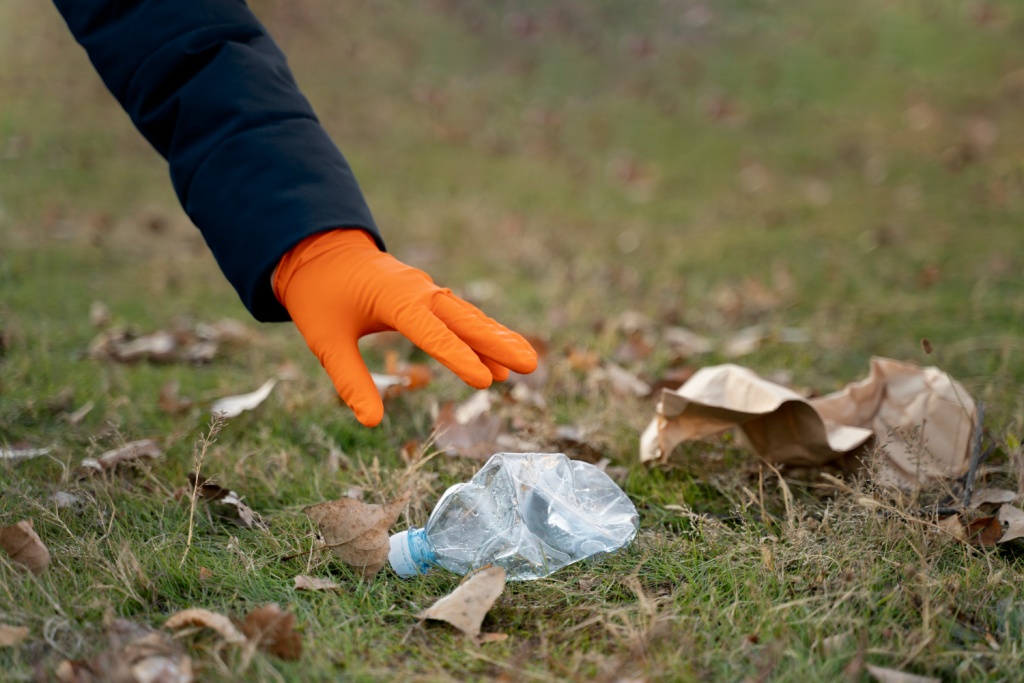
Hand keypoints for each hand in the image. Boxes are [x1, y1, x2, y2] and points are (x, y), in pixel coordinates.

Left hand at [274, 229, 537, 425]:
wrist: (319, 250)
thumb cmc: (319, 293)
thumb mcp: (325, 338)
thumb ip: (349, 379)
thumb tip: (370, 422)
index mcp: (392, 297)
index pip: (430, 332)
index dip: (457, 357)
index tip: (484, 381)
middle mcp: (418, 291)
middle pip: (464, 320)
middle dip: (498, 343)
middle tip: (530, 365)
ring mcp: (426, 291)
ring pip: (468, 317)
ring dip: (497, 339)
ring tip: (527, 364)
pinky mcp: (427, 297)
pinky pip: (459, 317)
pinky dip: (481, 335)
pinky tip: (499, 359)